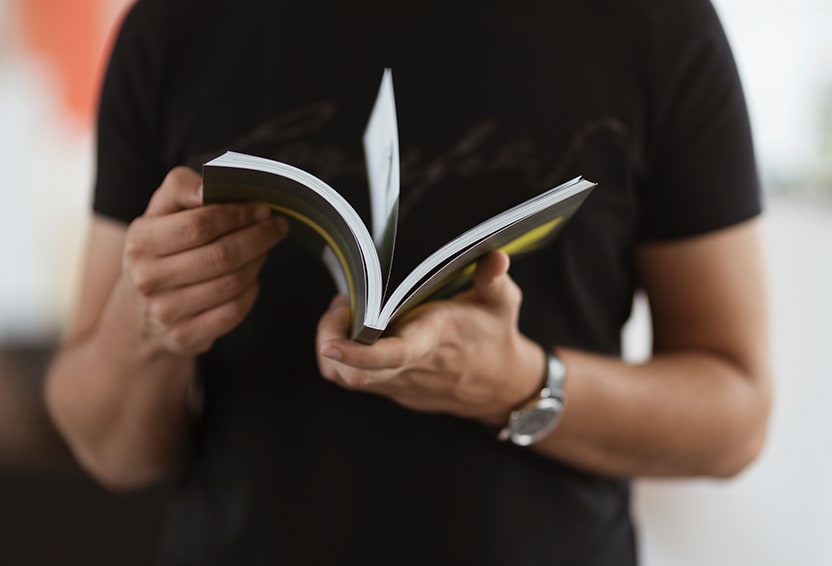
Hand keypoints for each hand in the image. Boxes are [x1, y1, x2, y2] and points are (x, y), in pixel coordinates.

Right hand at [117, 167, 287, 354]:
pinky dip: (251, 292)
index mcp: (140, 241)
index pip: (199, 225)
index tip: (263, 208)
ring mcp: (165, 311)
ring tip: (264, 249)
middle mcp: (148, 279)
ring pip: (232, 283)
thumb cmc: (161, 249)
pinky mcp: (185, 336)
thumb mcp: (160, 212)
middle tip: (277, 226)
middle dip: (258, 237)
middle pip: (221, 256)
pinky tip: (251, 278)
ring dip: (257, 262)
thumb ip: (181, 188)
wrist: (138, 312)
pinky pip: (234, 311)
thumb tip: (207, 188)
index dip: (238, 215)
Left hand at [316, 251, 544, 424]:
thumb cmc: (494, 336)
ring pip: (344, 378)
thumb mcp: (502, 304)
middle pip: (353, 375)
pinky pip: (352, 377)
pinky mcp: (390, 387)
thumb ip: (494, 280)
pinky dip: (342, 355)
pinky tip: (356, 327)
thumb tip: (496, 257)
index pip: (393, 355)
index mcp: (435, 341)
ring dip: (331, 344)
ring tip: (346, 311)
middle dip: (329, 339)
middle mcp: (410, 367)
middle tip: (342, 304)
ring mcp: (397, 382)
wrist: (497, 385)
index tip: (331, 344)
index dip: (357, 354)